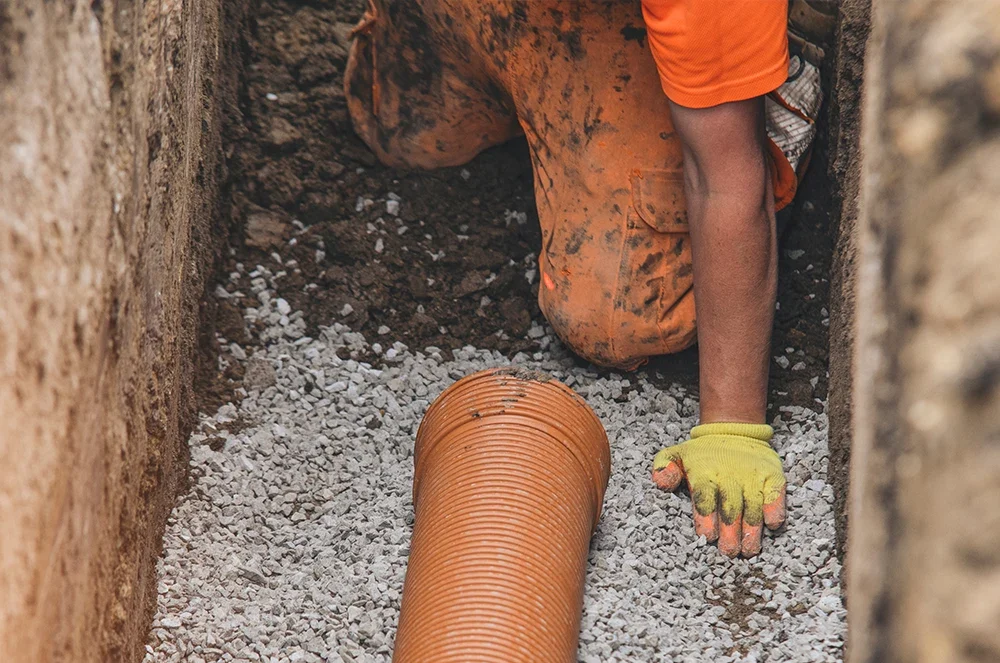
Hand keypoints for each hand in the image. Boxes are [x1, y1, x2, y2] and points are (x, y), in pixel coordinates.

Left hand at [653, 422, 785, 557]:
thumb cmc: (701, 454)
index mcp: (704, 473)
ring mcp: (752, 475)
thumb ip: (664, 468)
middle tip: (730, 551)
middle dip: (730, 530)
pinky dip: (775, 507)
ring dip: (752, 528)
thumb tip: (662, 483)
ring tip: (749, 550)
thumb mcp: (676, 454)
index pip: (704, 496)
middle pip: (730, 506)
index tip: (707, 536)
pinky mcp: (771, 475)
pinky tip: (773, 523)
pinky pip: (775, 492)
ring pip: (753, 504)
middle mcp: (729, 475)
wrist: (732, 431)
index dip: (706, 516)